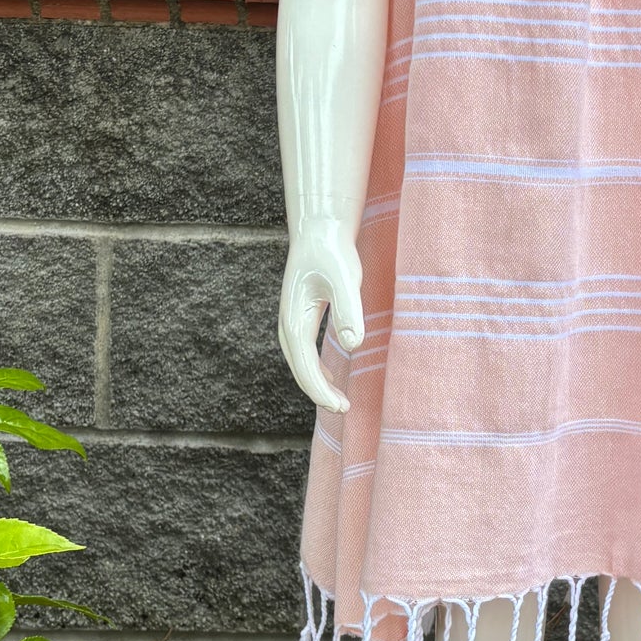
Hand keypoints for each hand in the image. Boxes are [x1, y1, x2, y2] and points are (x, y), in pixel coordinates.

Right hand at [277, 218, 363, 414]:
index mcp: (294, 320)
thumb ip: (349, 310)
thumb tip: (353, 345)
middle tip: (344, 409)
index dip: (320, 389)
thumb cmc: (332, 253)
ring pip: (301, 363)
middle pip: (300, 369)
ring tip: (340, 402)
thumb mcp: (345, 279)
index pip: (304, 365)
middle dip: (319, 392)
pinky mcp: (301, 319)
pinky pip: (305, 354)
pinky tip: (332, 378)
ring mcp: (292, 322)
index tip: (338, 405)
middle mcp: (288, 325)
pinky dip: (317, 370)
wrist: (319, 231)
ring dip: (317, 384)